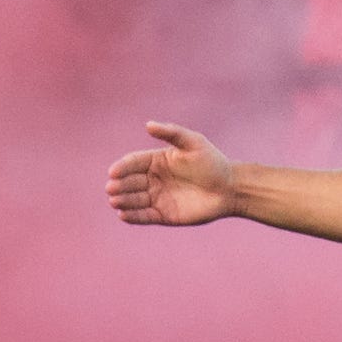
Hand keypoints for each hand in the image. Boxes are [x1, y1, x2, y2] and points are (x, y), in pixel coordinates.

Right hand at [106, 121, 237, 226]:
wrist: (230, 188)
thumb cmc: (212, 162)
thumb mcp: (193, 142)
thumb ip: (171, 133)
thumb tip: (148, 125)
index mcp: (157, 160)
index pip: (133, 162)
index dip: (122, 167)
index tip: (113, 171)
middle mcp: (153, 179)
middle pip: (130, 181)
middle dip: (119, 185)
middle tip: (111, 188)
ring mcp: (157, 197)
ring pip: (134, 199)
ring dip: (123, 200)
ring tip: (115, 201)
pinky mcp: (163, 214)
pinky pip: (144, 216)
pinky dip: (132, 216)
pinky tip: (123, 215)